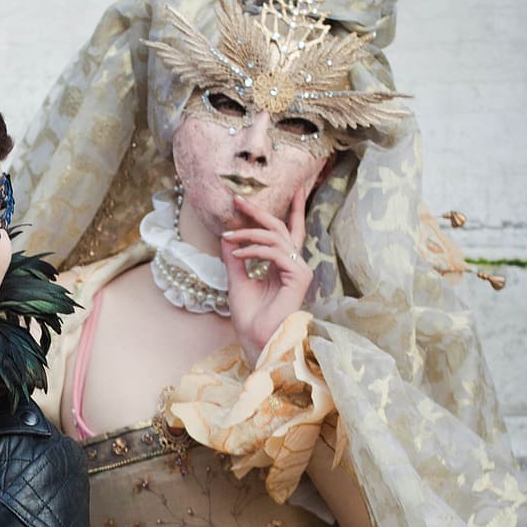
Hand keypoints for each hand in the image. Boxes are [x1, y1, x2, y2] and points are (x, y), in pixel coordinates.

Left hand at [221, 185, 313, 366]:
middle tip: (238, 198)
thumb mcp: (237, 280)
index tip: (295, 187)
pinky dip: (253, 250)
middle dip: (259, 211)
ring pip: (275, 237)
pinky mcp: (299, 277)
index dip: (294, 208)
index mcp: (283, 265)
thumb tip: (227, 235)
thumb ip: (235, 257)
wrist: (255, 340)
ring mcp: (299, 270)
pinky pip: (275, 253)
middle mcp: (294, 264)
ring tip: (228, 235)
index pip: (289, 231)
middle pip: (280, 228)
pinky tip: (237, 253)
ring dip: (248, 233)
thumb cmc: (249, 317)